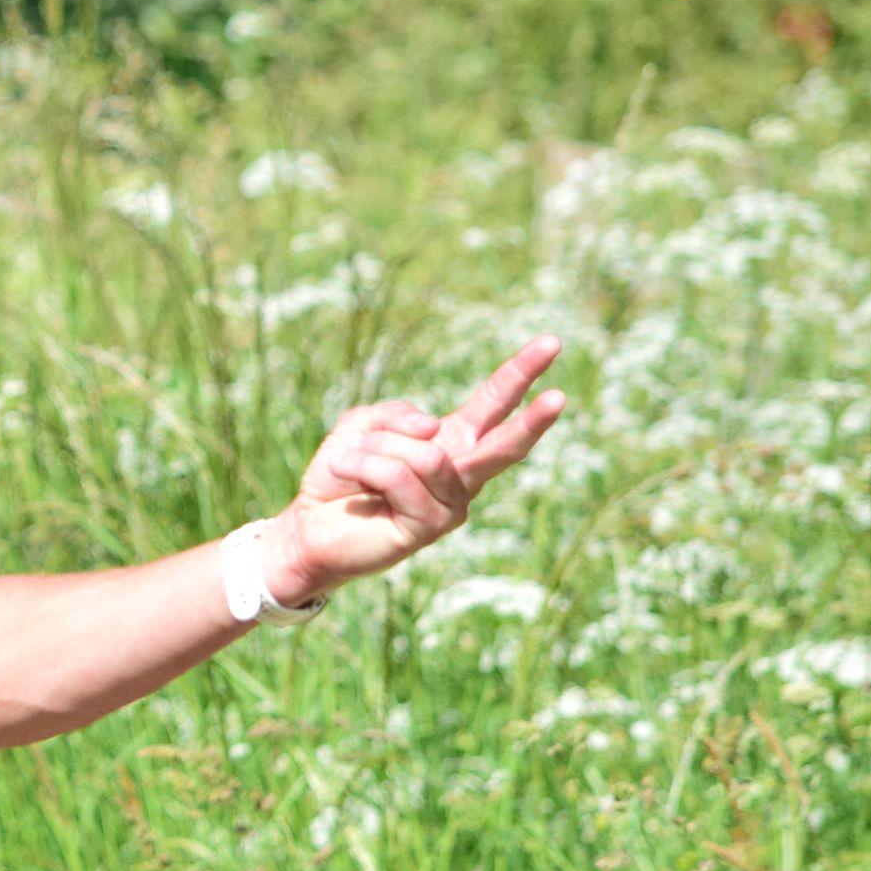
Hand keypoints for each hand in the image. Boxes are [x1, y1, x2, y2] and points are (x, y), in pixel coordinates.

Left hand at [263, 336, 567, 601]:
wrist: (309, 528)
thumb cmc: (341, 476)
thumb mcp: (363, 425)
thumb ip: (397, 415)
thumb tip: (434, 427)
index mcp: (452, 443)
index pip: (493, 404)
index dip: (520, 373)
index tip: (552, 343)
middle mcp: (461, 475)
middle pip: (504, 443)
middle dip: (533, 419)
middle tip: (561, 397)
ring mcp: (450, 505)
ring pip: (424, 453)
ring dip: (375, 448)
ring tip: (349, 464)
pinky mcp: (428, 527)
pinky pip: (397, 475)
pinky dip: (362, 466)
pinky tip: (345, 477)